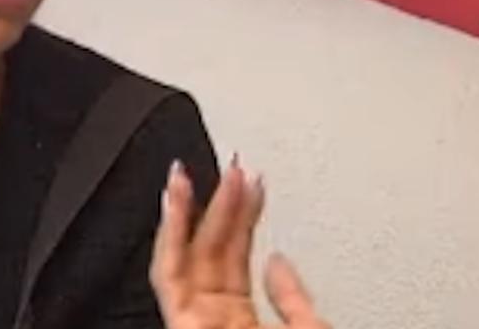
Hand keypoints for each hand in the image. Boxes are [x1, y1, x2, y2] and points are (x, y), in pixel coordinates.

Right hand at [150, 158, 330, 328]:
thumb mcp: (309, 326)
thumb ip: (292, 295)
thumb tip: (278, 260)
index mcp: (243, 319)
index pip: (237, 252)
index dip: (244, 213)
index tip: (252, 181)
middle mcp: (214, 316)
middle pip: (209, 247)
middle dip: (217, 202)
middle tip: (228, 165)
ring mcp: (196, 318)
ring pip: (181, 255)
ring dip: (182, 209)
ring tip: (185, 173)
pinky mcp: (181, 322)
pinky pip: (169, 272)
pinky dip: (169, 234)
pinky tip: (173, 202)